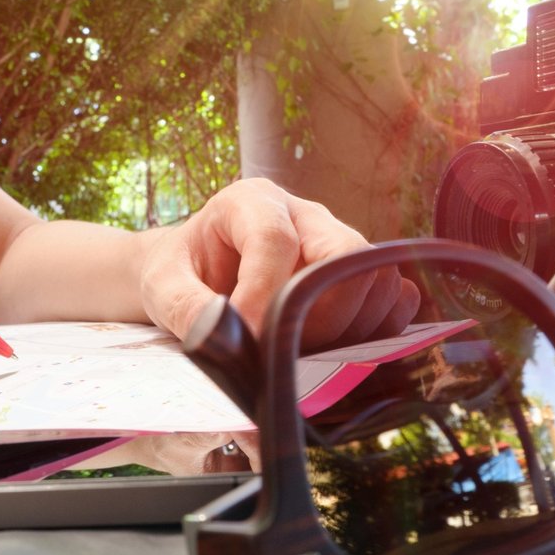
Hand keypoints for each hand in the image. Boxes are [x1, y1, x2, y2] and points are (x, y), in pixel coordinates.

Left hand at [138, 178, 418, 348]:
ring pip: (374, 278)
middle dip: (320, 313)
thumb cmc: (178, 273)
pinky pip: (393, 298)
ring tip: (298, 353)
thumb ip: (184, 307)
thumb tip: (220, 334)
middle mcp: (306, 215)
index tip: (246, 339)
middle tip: (280, 350)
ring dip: (347, 328)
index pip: (276, 239)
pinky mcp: (358, 276)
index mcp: (252, 202)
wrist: (193, 274)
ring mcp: (338, 244)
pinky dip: (377, 330)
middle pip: (346, 253)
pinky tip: (335, 350)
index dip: (264, 294)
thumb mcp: (161, 286)